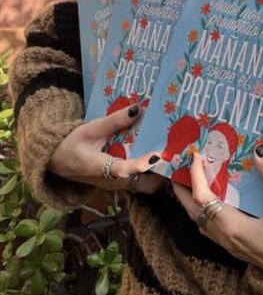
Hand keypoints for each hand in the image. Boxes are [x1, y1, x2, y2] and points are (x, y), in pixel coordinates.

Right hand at [49, 104, 164, 193]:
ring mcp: (117, 184)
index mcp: (100, 166)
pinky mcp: (119, 183)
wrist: (57, 161)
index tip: (156, 156)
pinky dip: (151, 171)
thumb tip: (138, 108)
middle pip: (143, 184)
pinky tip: (157, 152)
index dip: (139, 165)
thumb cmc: (72, 144)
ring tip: (172, 151)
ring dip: (159, 172)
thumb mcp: (91, 129)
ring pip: (144, 186)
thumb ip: (114, 121)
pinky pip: (140, 182)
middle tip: (175, 152)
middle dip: (161, 173)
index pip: (122, 169)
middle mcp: (112, 180)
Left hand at [173, 149, 262, 277]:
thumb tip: (260, 152)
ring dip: (192, 201)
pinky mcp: (236, 247)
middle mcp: (224, 236)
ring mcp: (228, 244)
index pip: (203, 197)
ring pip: (200, 220)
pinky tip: (216, 203)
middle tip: (180, 169)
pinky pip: (210, 227)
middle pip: (193, 211)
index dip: (196, 175)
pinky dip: (205, 211)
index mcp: (231, 226)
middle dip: (183, 189)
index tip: (197, 156)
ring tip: (194, 182)